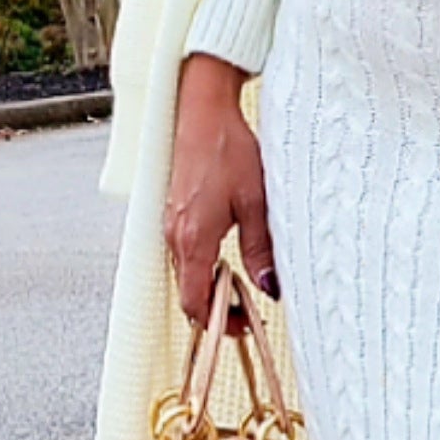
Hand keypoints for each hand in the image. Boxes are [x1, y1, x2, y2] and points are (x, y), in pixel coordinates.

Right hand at [164, 53, 277, 326]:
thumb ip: (260, 249)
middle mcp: (174, 236)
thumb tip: (269, 287)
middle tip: (247, 312)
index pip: (195, 302)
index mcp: (193, 239)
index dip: (217, 323)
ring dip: (209, 287)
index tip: (242, 326)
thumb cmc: (228, 151)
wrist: (204, 113)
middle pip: (188, 293)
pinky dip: (202, 267)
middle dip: (215, 309)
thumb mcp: (256, 203)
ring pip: (185, 274)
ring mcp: (170, 225)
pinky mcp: (174, 213)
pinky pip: (183, 254)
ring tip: (240, 286)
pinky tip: (226, 259)